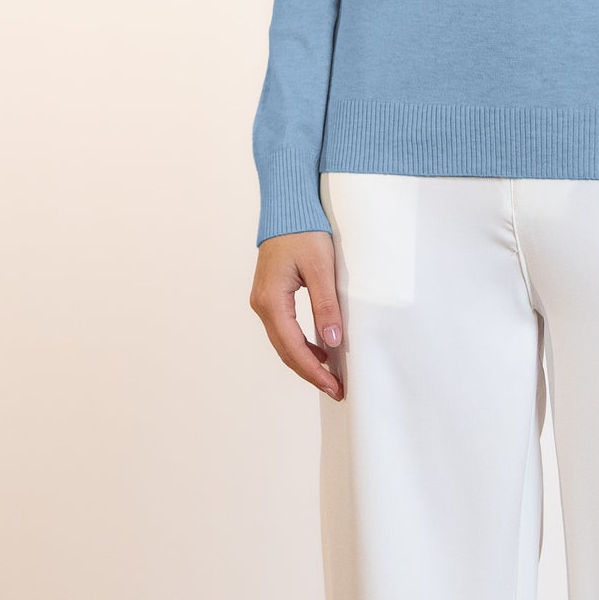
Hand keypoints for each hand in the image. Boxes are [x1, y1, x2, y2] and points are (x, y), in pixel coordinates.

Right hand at [249, 232, 345, 399]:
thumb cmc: (304, 232)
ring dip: (306, 360)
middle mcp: (262, 305)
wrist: (287, 208)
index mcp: (272, 300)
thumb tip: (333, 340)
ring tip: (331, 376)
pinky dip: (301, 344)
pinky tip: (321, 349)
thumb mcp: (321, 267)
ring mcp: (263, 301)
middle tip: (336, 390)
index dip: (314, 370)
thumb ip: (326, 304)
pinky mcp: (270, 296)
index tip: (334, 386)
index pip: (293, 347)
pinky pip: (284, 329)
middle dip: (310, 372)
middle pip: (286, 350)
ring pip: (283, 342)